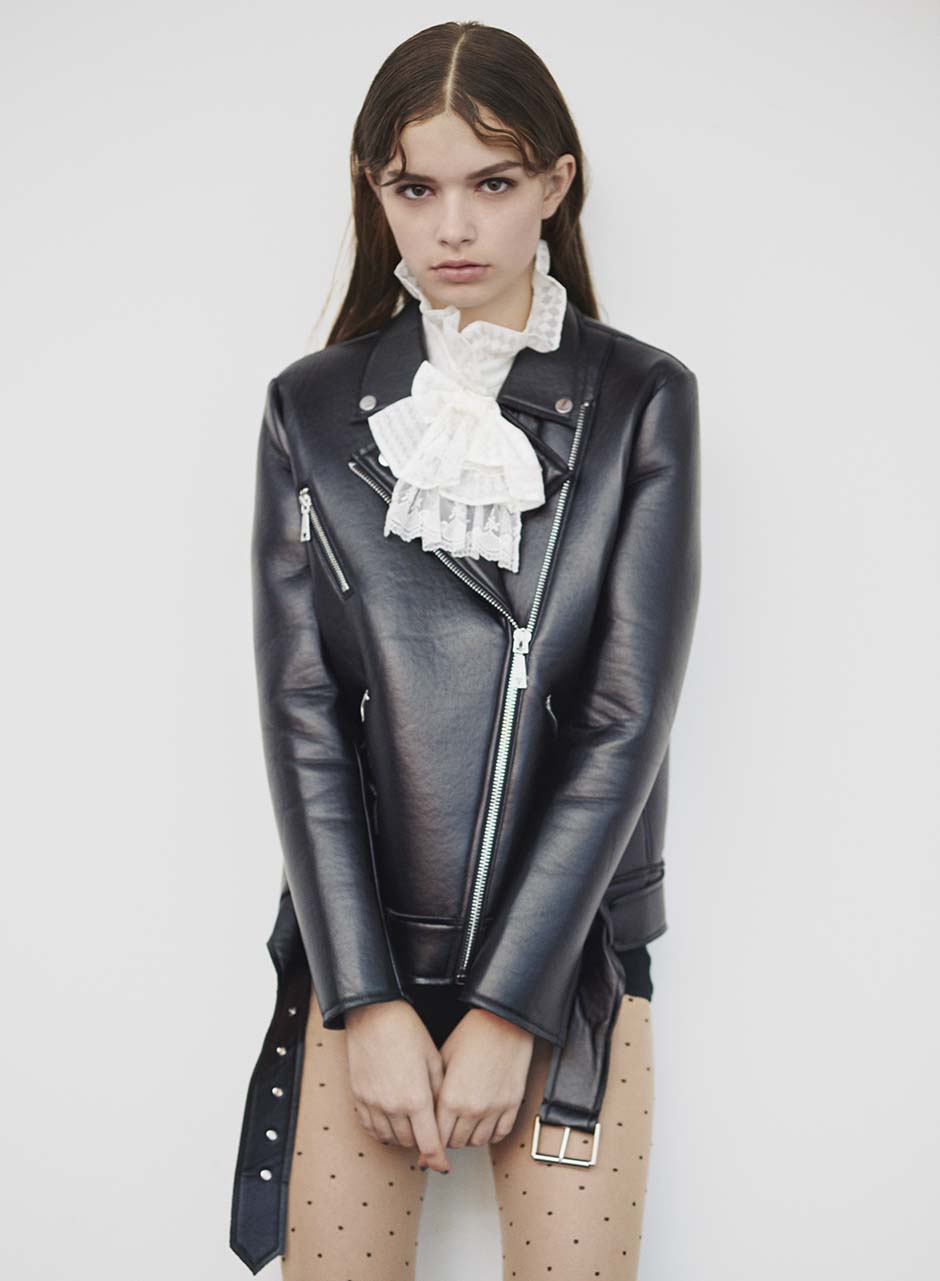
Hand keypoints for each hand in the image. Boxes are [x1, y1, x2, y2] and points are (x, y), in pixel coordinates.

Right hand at [344, 999, 451, 1172]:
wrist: (374, 1014)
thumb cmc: (408, 1031)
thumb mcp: (434, 1059)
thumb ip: (439, 1093)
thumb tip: (443, 1116)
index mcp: (416, 1099)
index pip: (429, 1144)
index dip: (438, 1159)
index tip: (443, 1165)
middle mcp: (392, 1106)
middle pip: (410, 1143)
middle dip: (422, 1141)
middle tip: (429, 1132)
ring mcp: (372, 1103)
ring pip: (390, 1138)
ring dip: (403, 1137)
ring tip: (411, 1125)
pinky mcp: (358, 1097)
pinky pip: (370, 1128)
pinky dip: (382, 1131)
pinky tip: (391, 1122)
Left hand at [435, 1008, 534, 1148]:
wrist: (503, 1022)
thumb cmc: (472, 1035)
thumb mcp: (442, 1059)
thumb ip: (434, 1090)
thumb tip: (424, 1111)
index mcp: (451, 1098)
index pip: (436, 1136)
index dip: (430, 1140)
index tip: (428, 1141)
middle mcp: (473, 1109)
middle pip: (456, 1142)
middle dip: (448, 1138)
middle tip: (445, 1130)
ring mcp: (495, 1109)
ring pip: (478, 1142)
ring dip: (468, 1138)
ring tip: (463, 1126)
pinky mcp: (512, 1105)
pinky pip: (500, 1134)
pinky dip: (490, 1134)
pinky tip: (483, 1124)